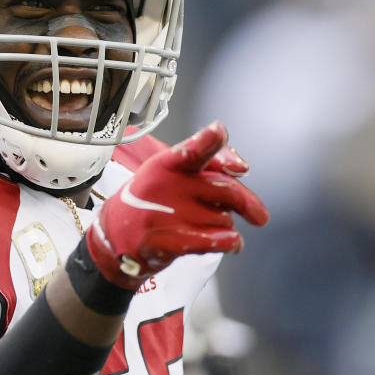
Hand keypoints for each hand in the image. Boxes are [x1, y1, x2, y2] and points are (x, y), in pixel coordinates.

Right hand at [86, 121, 268, 289]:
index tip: (218, 131)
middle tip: (259, 215)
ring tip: (209, 228)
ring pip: (223, 218)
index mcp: (168, 163)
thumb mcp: (172, 173)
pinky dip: (230, 242)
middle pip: (226, 189)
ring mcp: (166, 214)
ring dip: (226, 226)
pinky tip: (231, 244)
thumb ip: (210, 162)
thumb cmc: (152, 199)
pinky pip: (215, 240)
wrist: (116, 237)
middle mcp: (167, 186)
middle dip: (247, 203)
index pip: (191, 149)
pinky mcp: (167, 241)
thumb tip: (242, 167)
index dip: (207, 140)